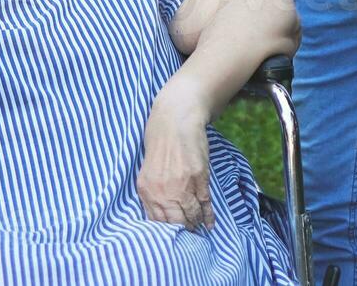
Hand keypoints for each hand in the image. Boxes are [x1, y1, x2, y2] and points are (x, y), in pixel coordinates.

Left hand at [137, 95, 214, 232]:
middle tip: (189, 237)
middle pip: (175, 223)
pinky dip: (208, 215)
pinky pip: (204, 203)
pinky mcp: (198, 177)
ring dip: (196, 224)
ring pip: (191, 215)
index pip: (156, 222)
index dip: (167, 232)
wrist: (175, 118)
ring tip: (199, 230)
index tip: (174, 239)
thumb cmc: (159, 140)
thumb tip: (160, 213)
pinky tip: (209, 223)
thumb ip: (152, 190)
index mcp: (146, 189)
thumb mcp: (147, 168)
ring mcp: (182, 185)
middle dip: (183, 232)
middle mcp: (162, 191)